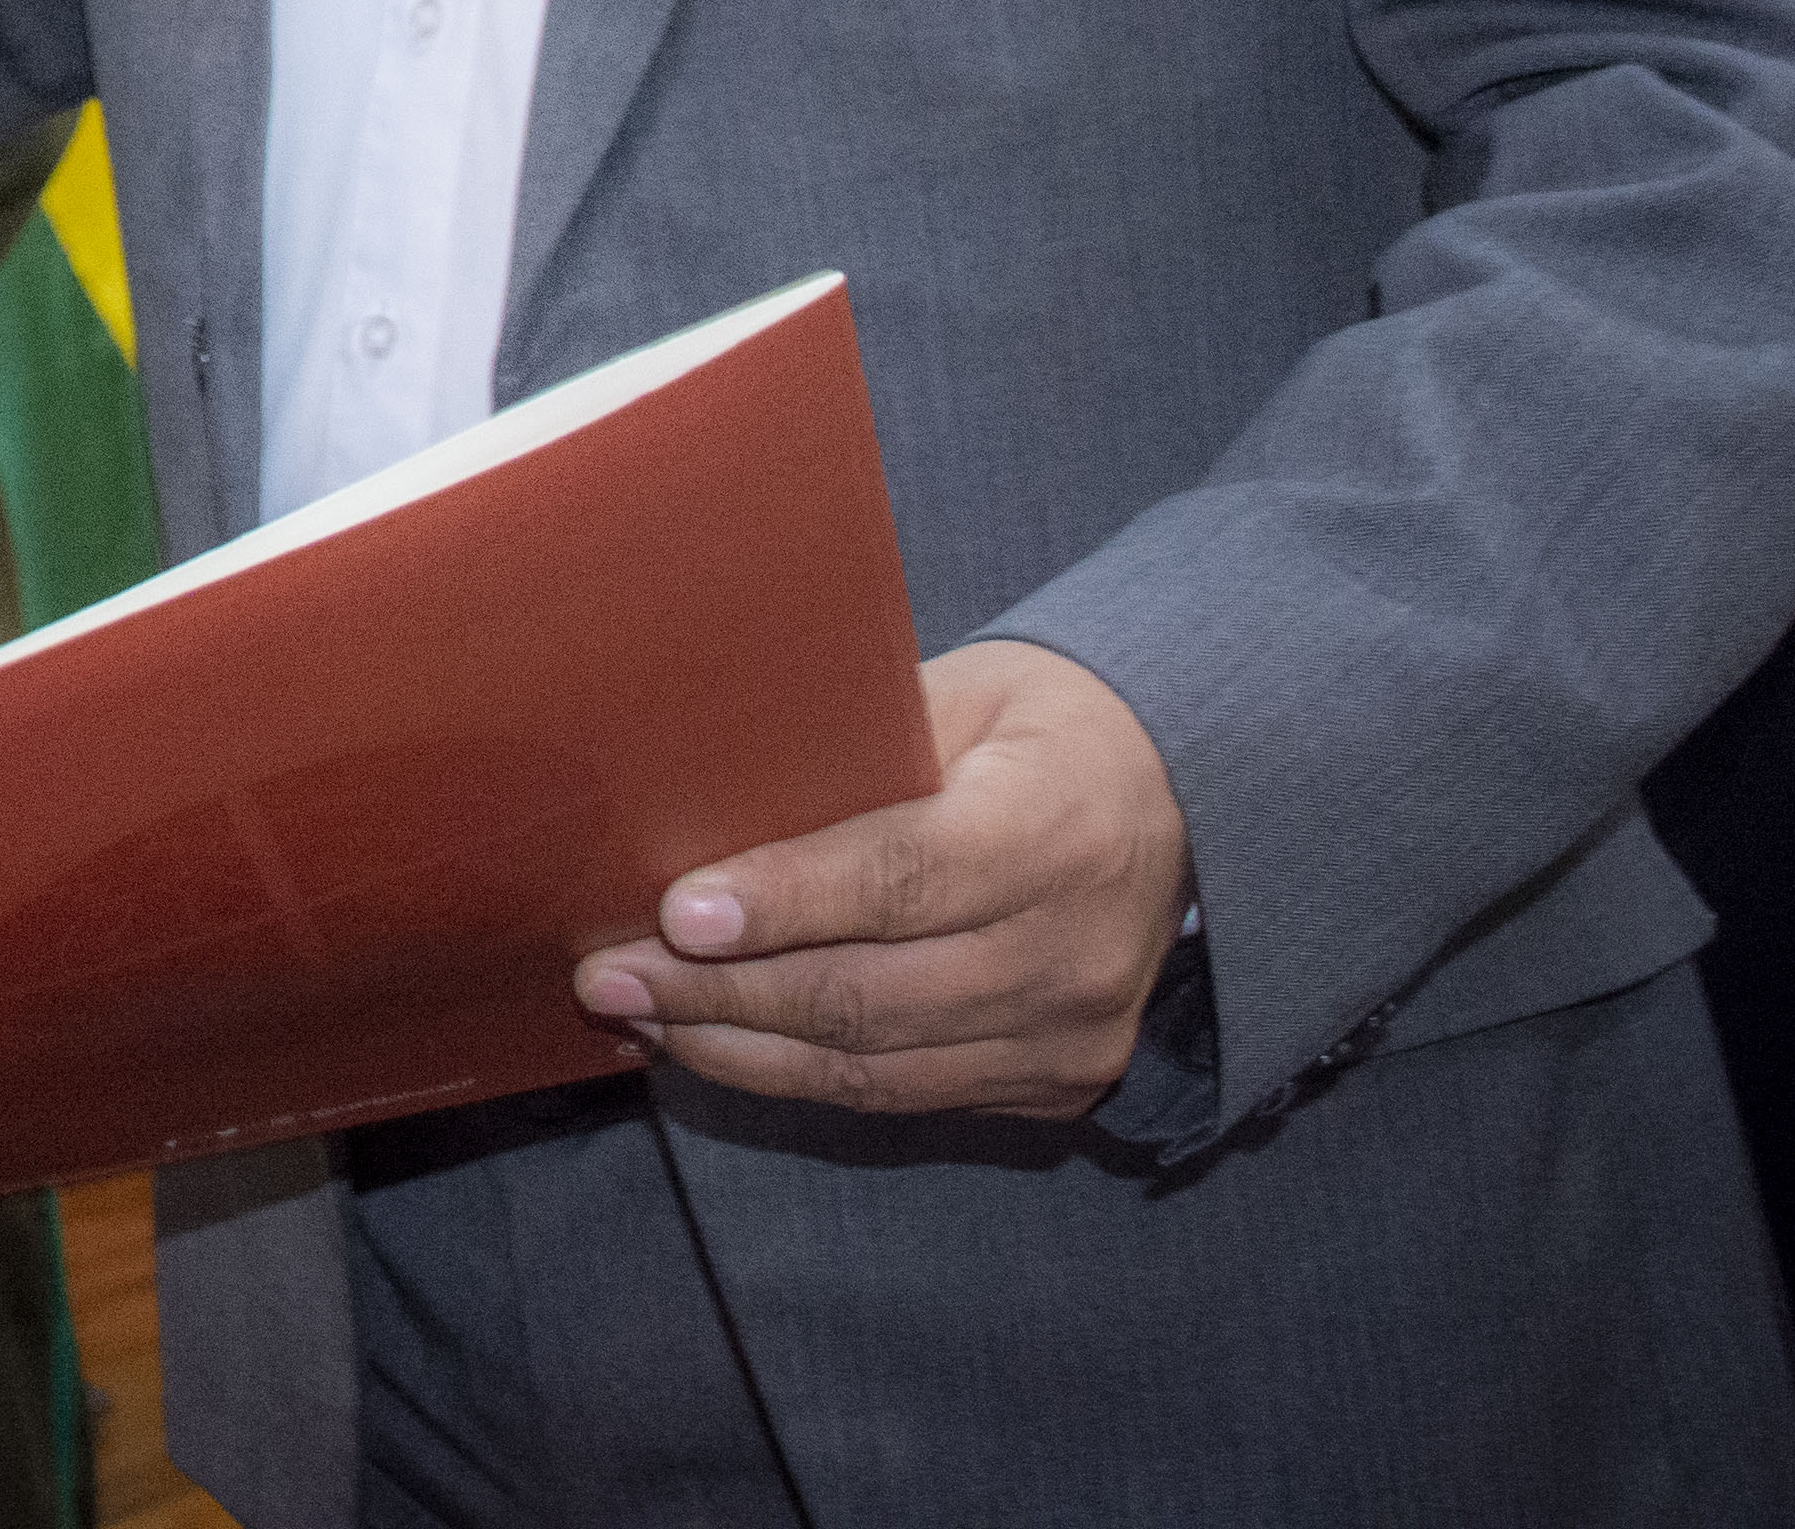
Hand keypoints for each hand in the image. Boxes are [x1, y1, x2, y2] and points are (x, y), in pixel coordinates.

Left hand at [572, 640, 1192, 1120]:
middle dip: (720, 993)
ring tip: (639, 1015)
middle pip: (870, 995)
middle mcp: (1074, 950)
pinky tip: (719, 1045)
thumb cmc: (1040, 731)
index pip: (901, 879)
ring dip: (739, 1048)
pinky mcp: (1055, 1086)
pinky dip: (799, 1076)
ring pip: (874, 1067)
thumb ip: (854, 750)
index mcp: (1055, 830)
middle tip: (607, 974)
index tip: (674, 914)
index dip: (782, 903)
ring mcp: (1070, 1036)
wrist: (1187, 805)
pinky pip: (903, 1097)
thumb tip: (700, 795)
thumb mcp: (964, 697)